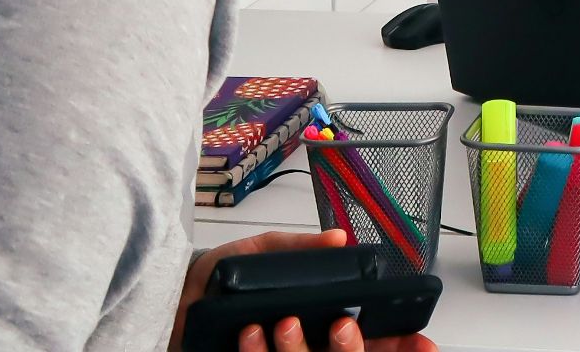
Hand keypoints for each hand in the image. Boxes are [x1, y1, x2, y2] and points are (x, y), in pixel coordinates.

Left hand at [172, 228, 437, 351]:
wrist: (156, 303)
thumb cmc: (204, 284)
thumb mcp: (254, 255)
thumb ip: (294, 247)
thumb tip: (337, 240)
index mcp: (311, 321)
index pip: (365, 340)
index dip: (397, 343)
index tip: (423, 342)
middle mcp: (299, 346)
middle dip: (356, 349)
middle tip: (345, 327)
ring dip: (299, 348)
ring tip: (282, 323)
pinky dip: (260, 351)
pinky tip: (251, 333)